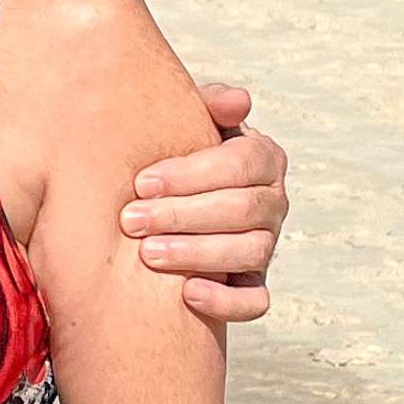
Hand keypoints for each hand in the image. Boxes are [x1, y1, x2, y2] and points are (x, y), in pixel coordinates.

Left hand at [121, 84, 287, 321]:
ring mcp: (265, 245)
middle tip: (131, 220)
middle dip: (183, 215)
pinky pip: (255, 301)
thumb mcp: (185, 123)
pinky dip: (226, 302)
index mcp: (262, 159)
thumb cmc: (171, 154)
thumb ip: (208, 105)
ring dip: (197, 254)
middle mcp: (272, 202)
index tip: (142, 182)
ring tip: (148, 254)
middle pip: (244, 209)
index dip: (193, 174)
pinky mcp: (251, 283)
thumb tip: (238, 101)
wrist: (160, 199)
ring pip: (251, 252)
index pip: (242, 163)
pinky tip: (188, 294)